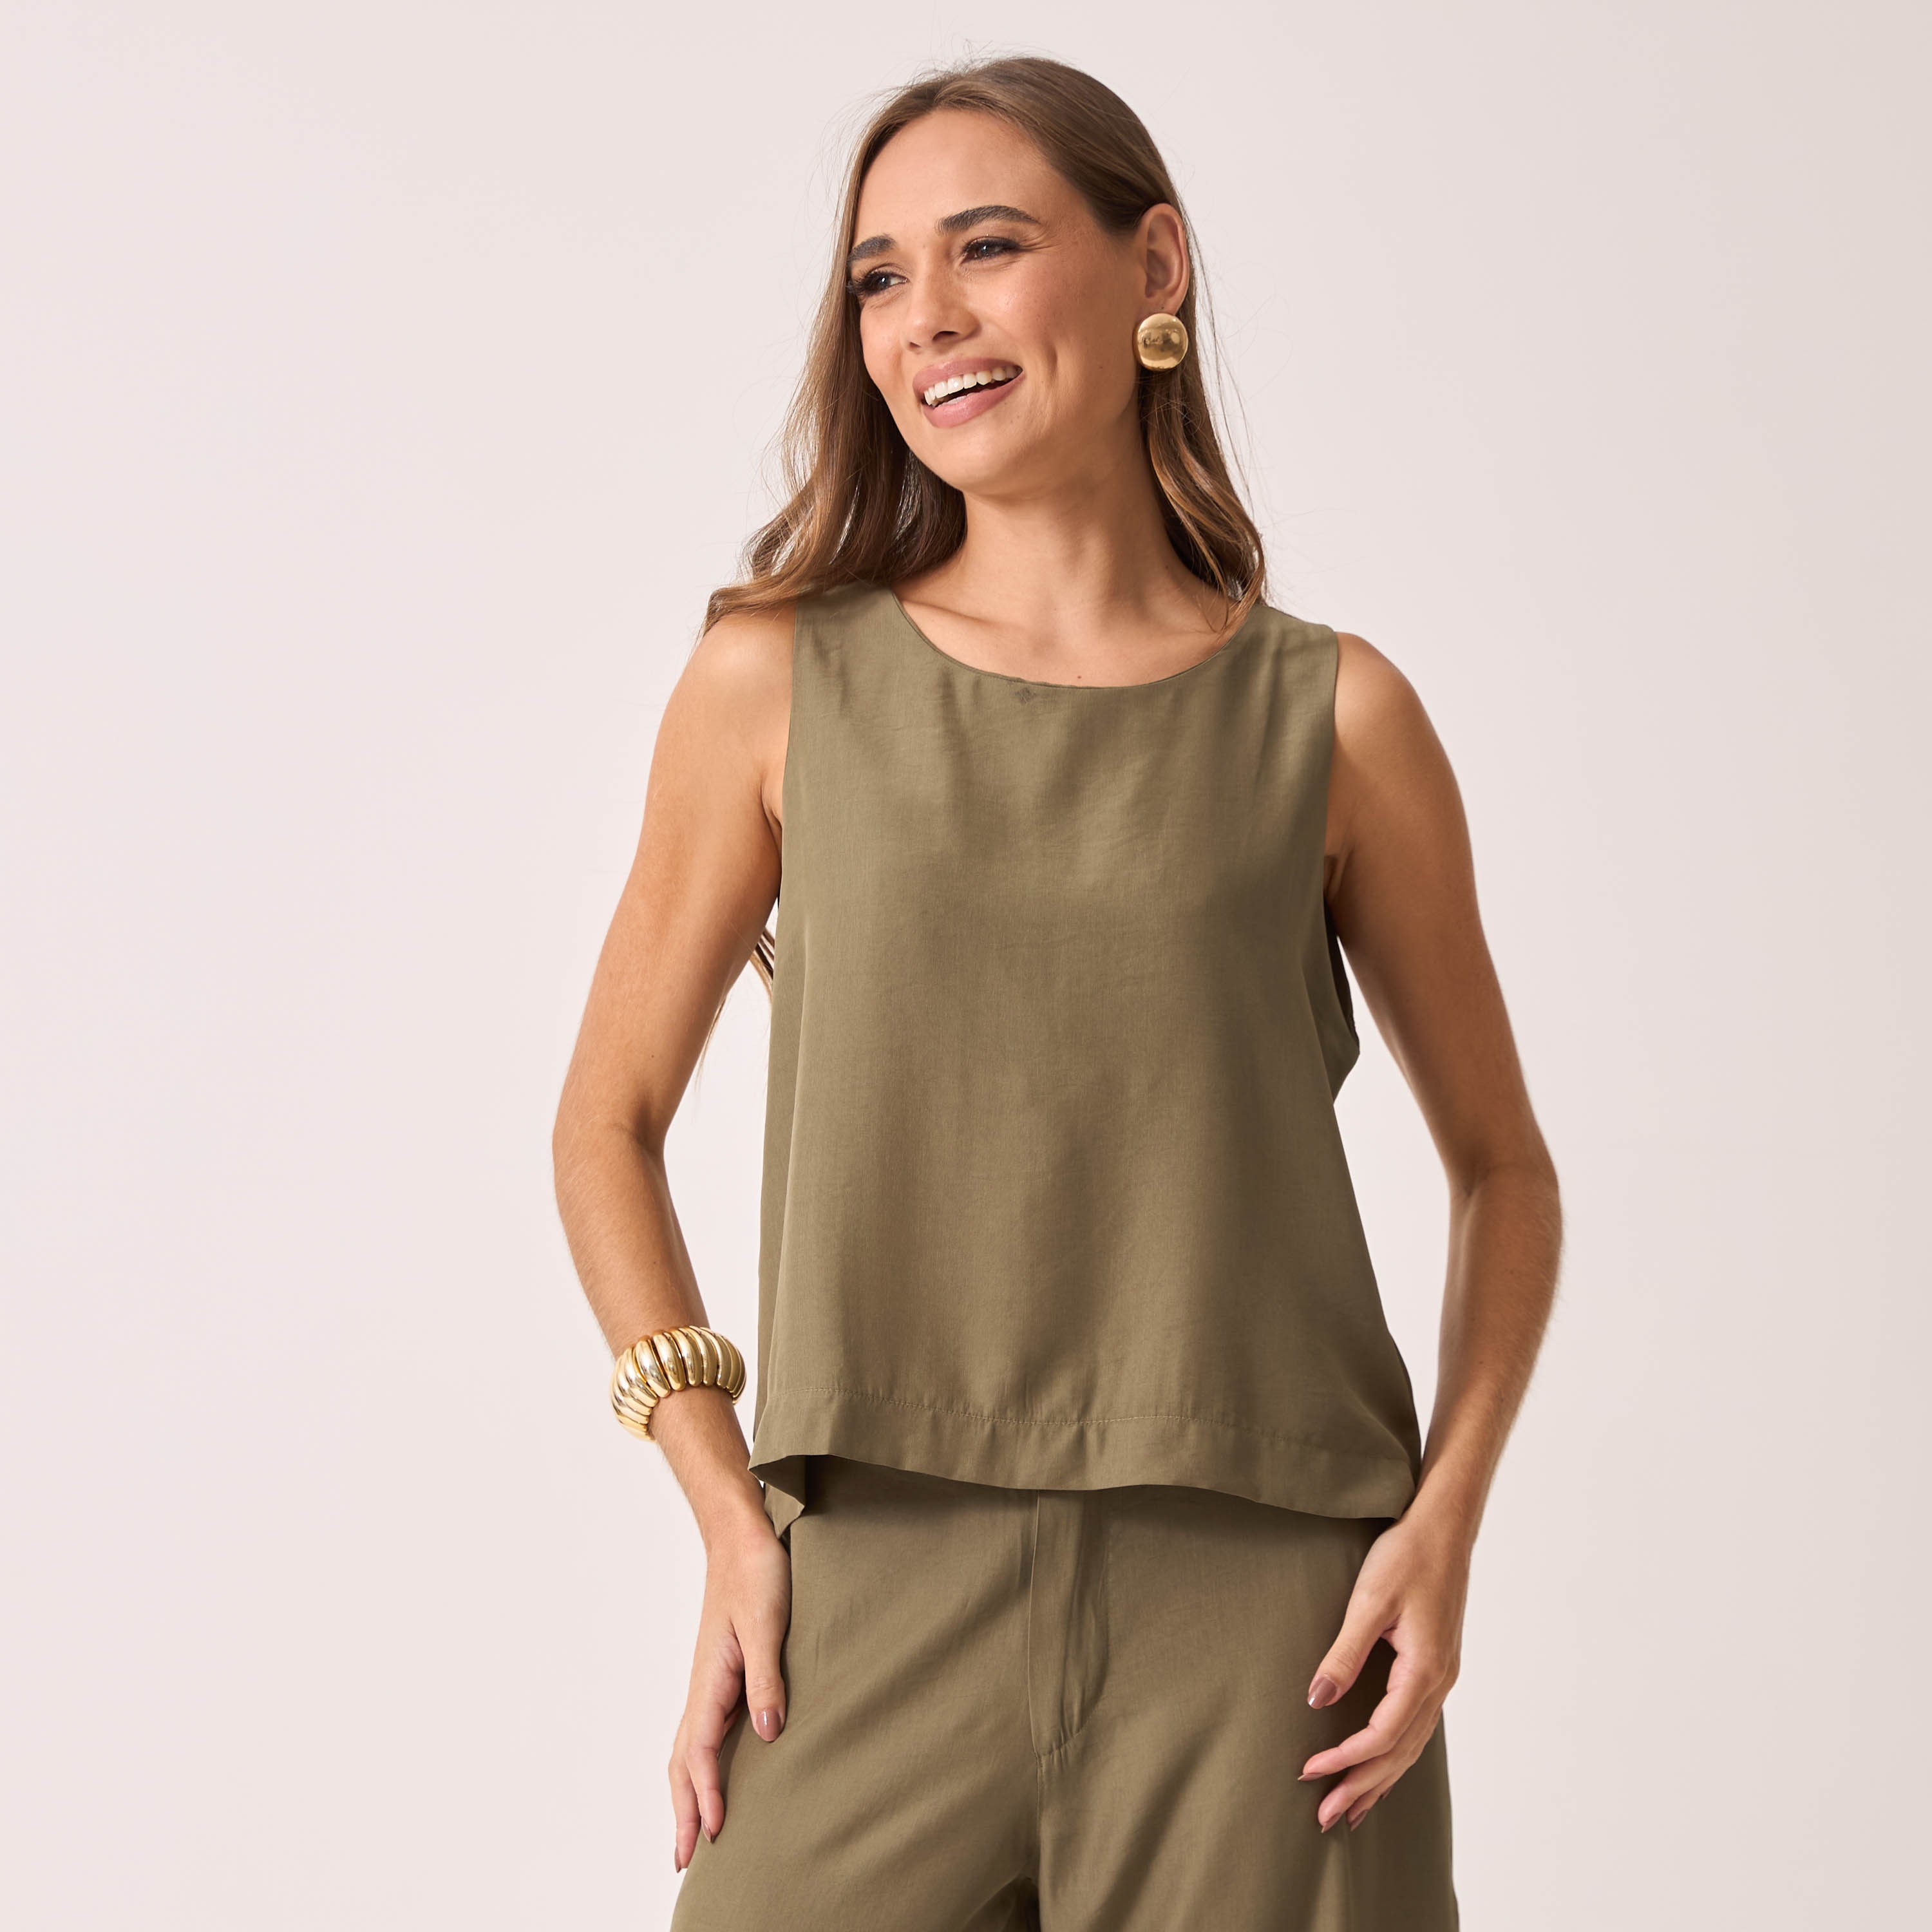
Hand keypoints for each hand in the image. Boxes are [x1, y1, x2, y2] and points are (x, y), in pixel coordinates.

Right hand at [669, 1516, 791, 1870]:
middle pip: (684, 1761)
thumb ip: (768, 1677)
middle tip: (683, 1861)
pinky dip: (699, 1766)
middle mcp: (705, 1686)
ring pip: (688, 1750)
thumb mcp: (768, 1623)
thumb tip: (767, 1732)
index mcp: (712, 1678)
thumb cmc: (757, 1574)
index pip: (702, 1749)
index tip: (712, 1832)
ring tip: (691, 1835)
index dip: (707, 1793)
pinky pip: (702, 1733)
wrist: (742, 1539)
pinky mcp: (722, 1676)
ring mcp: (710, 1683)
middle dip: (683, 1810)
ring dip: (687, 1793)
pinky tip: (712, 1779)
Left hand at [1299, 1511, 1469, 1831]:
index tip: (1309, 1772)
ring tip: (1350, 1810)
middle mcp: (1439, 1683)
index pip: (1382, 1734)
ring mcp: (1442, 1677)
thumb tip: (1316, 1700)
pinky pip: (1417, 1727)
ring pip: (1411, 1746)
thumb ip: (1344, 1653)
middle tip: (1325, 1819)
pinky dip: (1396, 1755)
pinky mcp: (1436, 1667)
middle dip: (1362, 1788)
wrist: (1444, 1528)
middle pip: (1400, 1753)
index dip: (1346, 1759)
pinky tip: (1380, 1767)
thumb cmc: (1406, 1557)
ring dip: (1380, 1779)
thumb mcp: (1369, 1601)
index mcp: (1424, 1671)